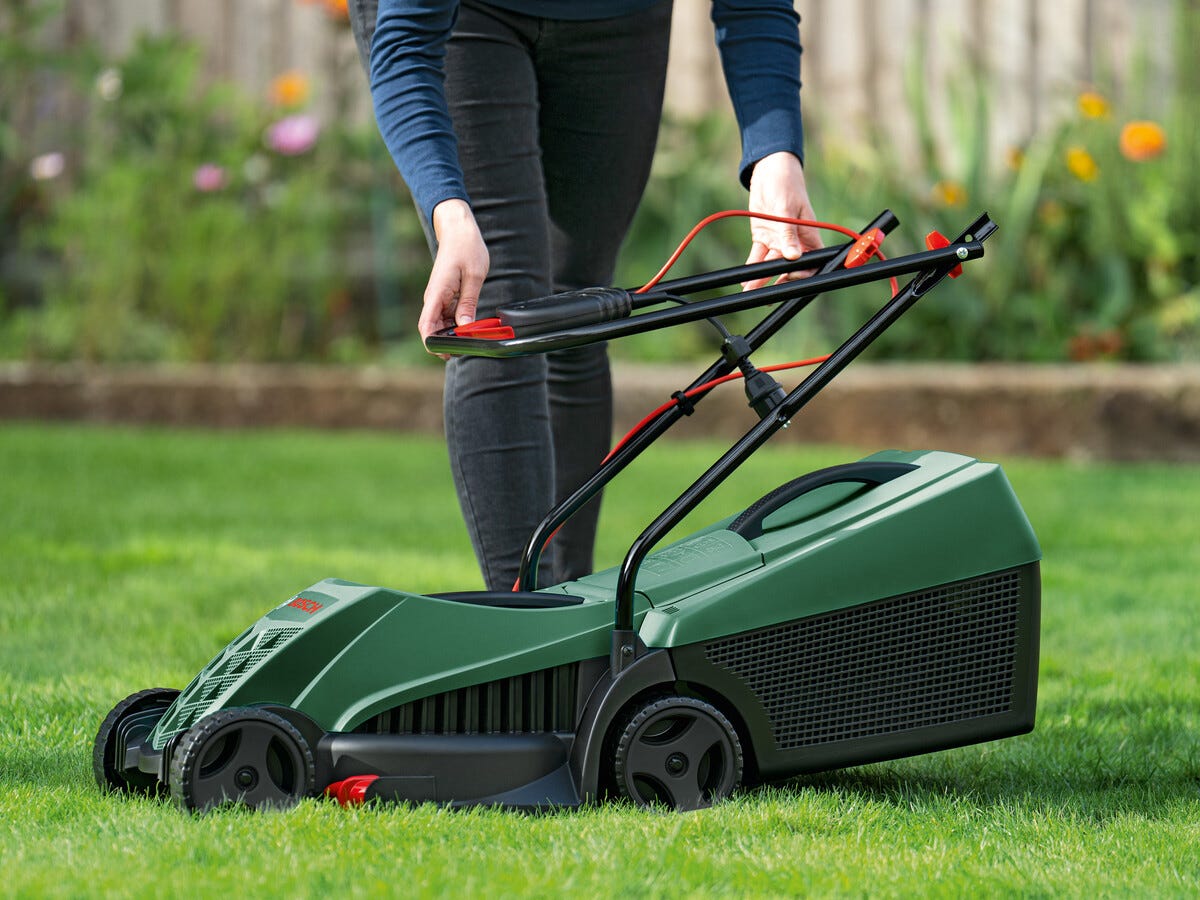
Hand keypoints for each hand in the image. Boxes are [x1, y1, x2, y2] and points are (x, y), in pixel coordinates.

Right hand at [420, 199, 489, 354]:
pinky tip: (469, 325)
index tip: (445, 353)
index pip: (427, 325)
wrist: (458, 229)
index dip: (432, 343)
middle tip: (466, 349)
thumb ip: (468, 303)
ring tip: (471, 337)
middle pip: (433, 328)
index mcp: (437, 293)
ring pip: (441, 324)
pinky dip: (457, 323)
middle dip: (446, 342)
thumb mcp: (474, 276)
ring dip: (453, 333)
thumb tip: (465, 327)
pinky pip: (448, 315)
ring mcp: (438, 297)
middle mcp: (434, 297)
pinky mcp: (445, 296)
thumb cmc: (466, 247)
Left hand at [741, 151, 822, 290]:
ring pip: (772, 265)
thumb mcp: (787, 209)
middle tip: (769, 294)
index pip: (812, 262)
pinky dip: (753, 266)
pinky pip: (758, 256)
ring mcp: (778, 241)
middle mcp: (795, 242)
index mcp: (809, 236)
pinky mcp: (764, 238)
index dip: (803, 273)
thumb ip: (789, 234)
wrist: (769, 172)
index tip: (790, 276)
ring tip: (750, 288)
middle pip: (790, 269)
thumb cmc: (786, 186)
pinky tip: (746, 277)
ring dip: (762, 278)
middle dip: (780, 282)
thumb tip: (793, 257)